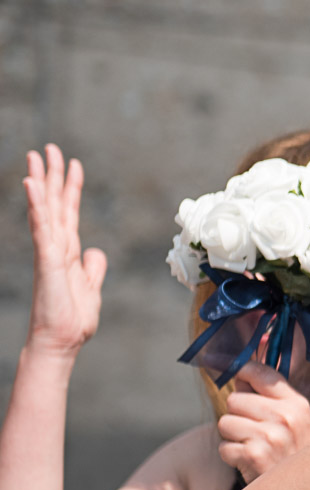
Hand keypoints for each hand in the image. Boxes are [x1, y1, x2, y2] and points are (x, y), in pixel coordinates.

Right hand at [22, 145, 106, 358]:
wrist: (62, 341)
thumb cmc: (73, 319)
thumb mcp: (91, 287)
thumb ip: (93, 267)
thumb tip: (95, 251)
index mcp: (68, 250)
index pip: (69, 212)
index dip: (71, 188)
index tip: (72, 164)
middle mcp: (56, 246)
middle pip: (55, 204)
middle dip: (53, 175)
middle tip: (48, 148)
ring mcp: (49, 252)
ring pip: (45, 210)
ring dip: (41, 183)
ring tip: (36, 157)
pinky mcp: (47, 261)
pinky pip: (42, 229)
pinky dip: (38, 207)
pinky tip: (33, 186)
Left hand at [217, 362, 309, 481]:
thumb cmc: (291, 453)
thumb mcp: (292, 421)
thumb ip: (268, 394)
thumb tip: (240, 370)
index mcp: (297, 404)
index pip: (261, 373)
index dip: (238, 367)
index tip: (218, 361)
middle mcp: (286, 417)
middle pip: (235, 399)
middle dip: (238, 416)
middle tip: (255, 432)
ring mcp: (271, 436)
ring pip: (225, 422)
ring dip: (233, 437)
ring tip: (254, 448)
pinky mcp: (255, 455)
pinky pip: (224, 446)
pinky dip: (232, 457)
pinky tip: (250, 462)